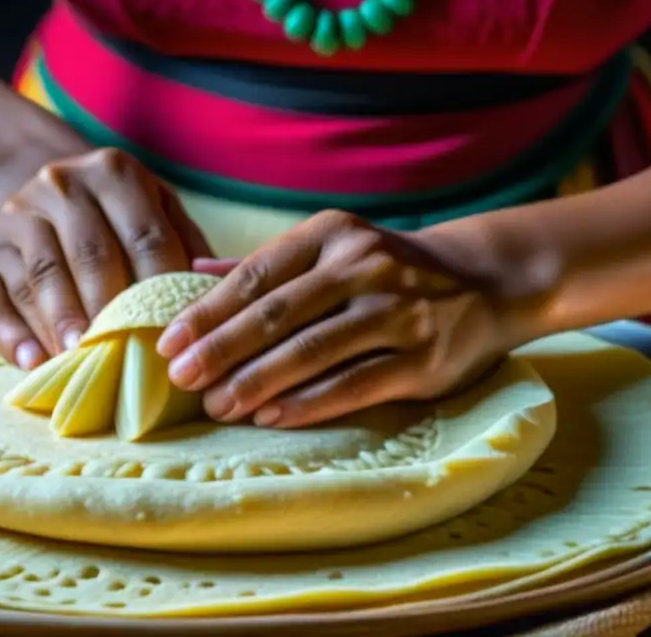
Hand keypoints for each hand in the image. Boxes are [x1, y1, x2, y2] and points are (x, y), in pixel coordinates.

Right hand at [0, 148, 211, 368]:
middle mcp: (60, 184)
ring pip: (41, 273)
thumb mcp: (158, 210)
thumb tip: (210, 295)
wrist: (44, 189)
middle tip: (124, 352)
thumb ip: (187, 245)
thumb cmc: (118, 216)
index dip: (161, 285)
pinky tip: (30, 362)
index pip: (145, 234)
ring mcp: (16, 215)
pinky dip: (10, 332)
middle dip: (109, 307)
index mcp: (114, 172)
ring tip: (77, 359)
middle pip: (91, 253)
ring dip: (61, 320)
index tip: (176, 332)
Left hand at [156, 210, 521, 428]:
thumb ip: (265, 264)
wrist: (483, 281)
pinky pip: (354, 384)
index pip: (255, 275)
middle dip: (220, 350)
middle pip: (276, 313)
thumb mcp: (331, 248)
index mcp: (331, 233)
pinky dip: (308, 403)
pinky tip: (270, 417)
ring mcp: (397, 310)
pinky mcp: (423, 357)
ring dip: (256, 383)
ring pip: (311, 351)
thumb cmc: (387, 269)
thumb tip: (189, 273)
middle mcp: (363, 264)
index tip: (167, 344)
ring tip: (217, 406)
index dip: (207, 312)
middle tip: (180, 379)